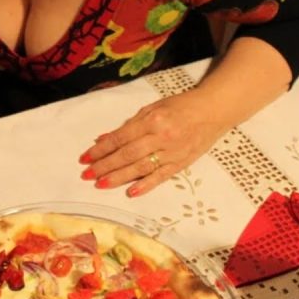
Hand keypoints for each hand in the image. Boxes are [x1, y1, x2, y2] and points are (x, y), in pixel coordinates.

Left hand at [77, 89, 230, 196]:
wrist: (213, 111)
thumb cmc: (180, 106)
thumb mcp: (152, 108)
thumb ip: (129, 125)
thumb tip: (104, 138)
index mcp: (151, 120)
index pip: (120, 138)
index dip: (100, 149)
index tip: (84, 158)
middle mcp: (160, 137)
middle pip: (127, 154)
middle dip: (104, 165)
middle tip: (86, 174)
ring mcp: (172, 152)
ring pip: (140, 167)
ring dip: (118, 177)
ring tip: (100, 184)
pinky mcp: (181, 163)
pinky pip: (161, 176)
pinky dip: (145, 185)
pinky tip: (130, 192)